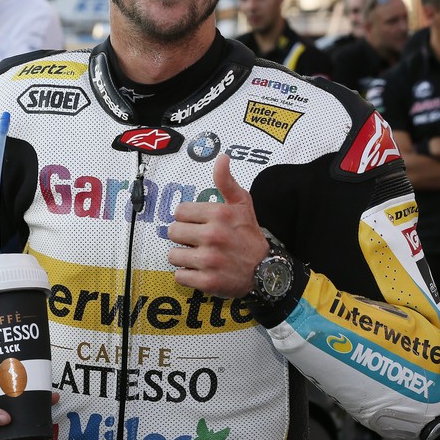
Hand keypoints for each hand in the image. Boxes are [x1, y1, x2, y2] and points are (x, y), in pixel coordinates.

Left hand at [167, 154, 267, 298]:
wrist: (266, 271)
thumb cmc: (249, 235)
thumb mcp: (242, 204)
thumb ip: (226, 181)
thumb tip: (221, 157)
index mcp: (218, 214)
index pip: (179, 212)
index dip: (188, 218)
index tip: (199, 224)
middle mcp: (213, 236)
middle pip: (173, 232)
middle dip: (184, 237)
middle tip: (199, 241)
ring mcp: (209, 260)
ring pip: (173, 255)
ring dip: (184, 257)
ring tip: (199, 256)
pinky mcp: (207, 282)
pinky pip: (179, 276)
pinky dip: (187, 275)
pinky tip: (201, 271)